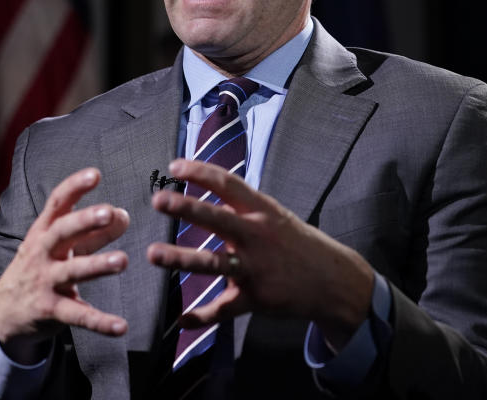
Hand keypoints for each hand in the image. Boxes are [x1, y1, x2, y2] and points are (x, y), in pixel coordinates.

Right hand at [0, 168, 129, 362]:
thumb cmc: (41, 267)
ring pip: (72, 271)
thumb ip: (94, 232)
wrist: (5, 311)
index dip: (75, 187)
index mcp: (44, 230)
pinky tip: (121, 326)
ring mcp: (45, 281)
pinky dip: (100, 322)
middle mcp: (42, 252)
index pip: (57, 203)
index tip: (95, 174)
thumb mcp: (61, 246)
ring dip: (98, 265)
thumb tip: (124, 215)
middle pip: (62, 232)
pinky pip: (78, 315)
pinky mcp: (51, 310)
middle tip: (108, 212)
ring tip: (123, 260)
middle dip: (84, 221)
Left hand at [146, 159, 373, 348]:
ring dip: (181, 258)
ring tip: (153, 254)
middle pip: (217, 218)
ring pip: (213, 262)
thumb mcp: (273, 215)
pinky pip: (225, 309)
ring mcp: (256, 267)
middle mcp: (257, 235)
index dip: (200, 173)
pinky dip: (202, 317)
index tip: (174, 167)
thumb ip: (241, 204)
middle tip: (159, 201)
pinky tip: (183, 319)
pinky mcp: (257, 298)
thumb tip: (205, 186)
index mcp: (261, 210)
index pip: (228, 184)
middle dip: (187, 208)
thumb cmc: (294, 242)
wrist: (333, 281)